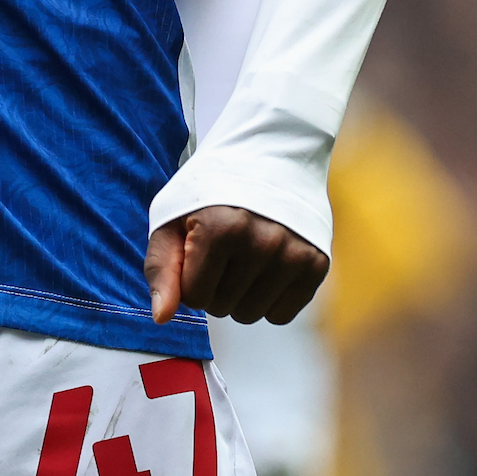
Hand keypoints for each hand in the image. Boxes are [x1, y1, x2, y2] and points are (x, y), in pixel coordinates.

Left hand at [146, 204, 327, 325]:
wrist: (265, 159)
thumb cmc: (211, 192)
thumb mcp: (171, 220)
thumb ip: (161, 268)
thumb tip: (160, 316)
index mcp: (221, 228)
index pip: (194, 297)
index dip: (189, 278)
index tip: (196, 250)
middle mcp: (262, 242)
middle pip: (221, 308)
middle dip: (213, 286)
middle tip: (220, 251)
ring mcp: (293, 254)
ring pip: (250, 315)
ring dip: (239, 295)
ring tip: (241, 256)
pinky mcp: (315, 264)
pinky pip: (280, 315)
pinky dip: (267, 299)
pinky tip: (265, 267)